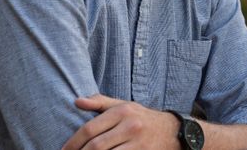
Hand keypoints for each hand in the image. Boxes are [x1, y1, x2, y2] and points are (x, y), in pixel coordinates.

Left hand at [61, 94, 179, 149]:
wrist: (173, 131)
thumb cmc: (142, 118)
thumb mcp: (124, 105)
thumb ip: (100, 103)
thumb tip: (76, 101)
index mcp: (122, 111)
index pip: (90, 128)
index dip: (73, 142)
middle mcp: (131, 125)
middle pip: (96, 146)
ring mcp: (138, 142)